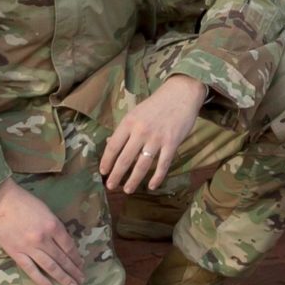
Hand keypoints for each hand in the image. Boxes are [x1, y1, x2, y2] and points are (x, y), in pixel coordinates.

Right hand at [0, 179, 84, 284]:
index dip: (76, 257)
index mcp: (53, 226)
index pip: (69, 246)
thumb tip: (63, 243)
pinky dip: (41, 280)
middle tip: (81, 280)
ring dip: (62, 277)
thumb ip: (55, 227)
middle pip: (62, 258)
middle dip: (73, 270)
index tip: (81, 264)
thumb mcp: (46, 210)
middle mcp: (44, 239)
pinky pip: (31, 270)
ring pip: (50, 266)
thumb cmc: (24, 201)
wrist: (0, 201)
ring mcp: (30, 248)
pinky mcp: (16, 253)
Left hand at [98, 74, 204, 194]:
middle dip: (116, 175)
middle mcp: (140, 131)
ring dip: (133, 180)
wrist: (181, 94)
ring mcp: (157, 138)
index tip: (103, 172)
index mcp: (129, 122)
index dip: (107, 161)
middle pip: (125, 159)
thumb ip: (124, 129)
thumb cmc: (156, 104)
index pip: (113, 146)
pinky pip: (163, 164)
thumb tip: (110, 144)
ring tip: (127, 190)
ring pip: (142, 165)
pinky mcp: (172, 143)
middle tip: (111, 186)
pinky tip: (152, 186)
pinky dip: (157, 177)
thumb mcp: (136, 112)